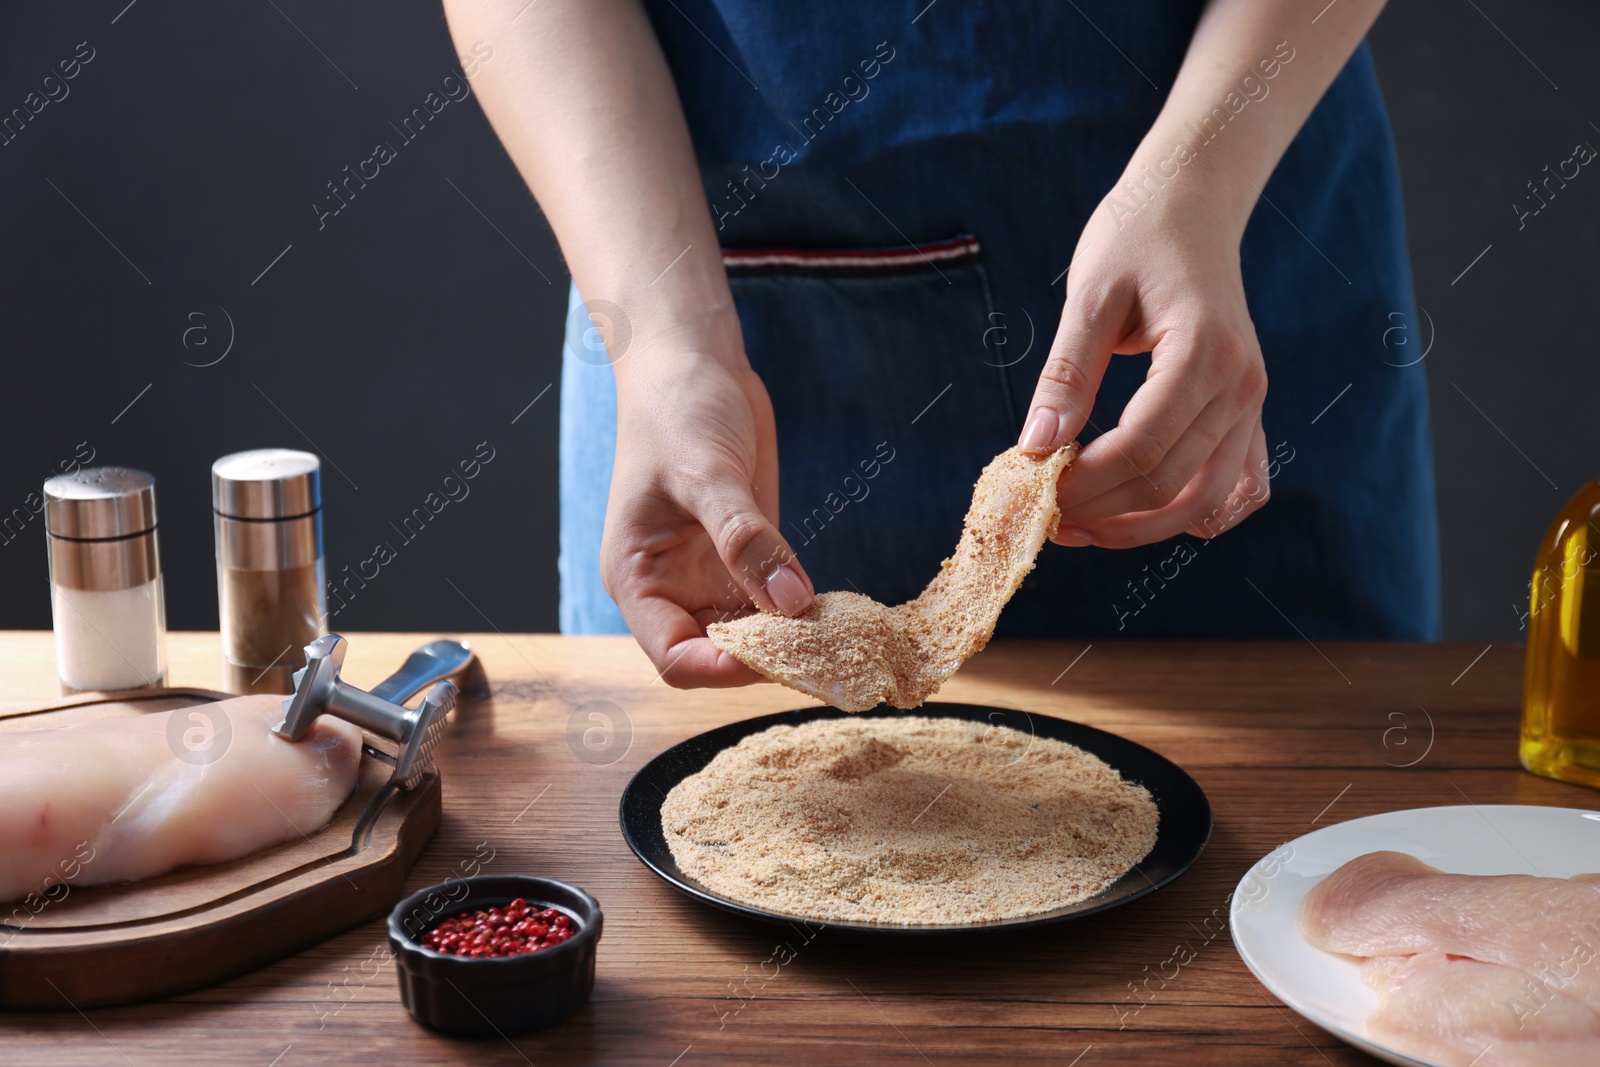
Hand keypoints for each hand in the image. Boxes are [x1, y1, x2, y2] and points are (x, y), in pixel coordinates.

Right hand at [602, 327, 813, 686]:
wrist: (694, 362)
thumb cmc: (676, 411)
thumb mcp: (708, 475)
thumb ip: (746, 541)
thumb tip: (791, 603)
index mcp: (637, 578)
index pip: (674, 657)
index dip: (723, 669)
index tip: (779, 656)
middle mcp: (670, 587)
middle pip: (715, 656)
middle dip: (765, 659)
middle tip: (823, 651)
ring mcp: (709, 573)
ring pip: (750, 634)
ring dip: (789, 639)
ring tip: (837, 635)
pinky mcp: (747, 555)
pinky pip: (774, 601)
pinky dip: (802, 610)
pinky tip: (836, 608)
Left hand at [1019, 184, 1270, 546]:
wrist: (1192, 205)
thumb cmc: (1135, 237)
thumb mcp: (1089, 295)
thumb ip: (1066, 373)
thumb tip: (1035, 445)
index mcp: (1205, 354)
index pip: (1141, 449)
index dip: (1084, 484)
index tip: (1034, 490)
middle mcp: (1241, 387)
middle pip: (1170, 485)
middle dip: (1102, 512)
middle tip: (1044, 515)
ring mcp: (1252, 404)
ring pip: (1204, 502)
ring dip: (1140, 527)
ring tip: (1080, 526)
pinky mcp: (1247, 413)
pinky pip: (1235, 489)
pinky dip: (1190, 515)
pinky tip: (1139, 518)